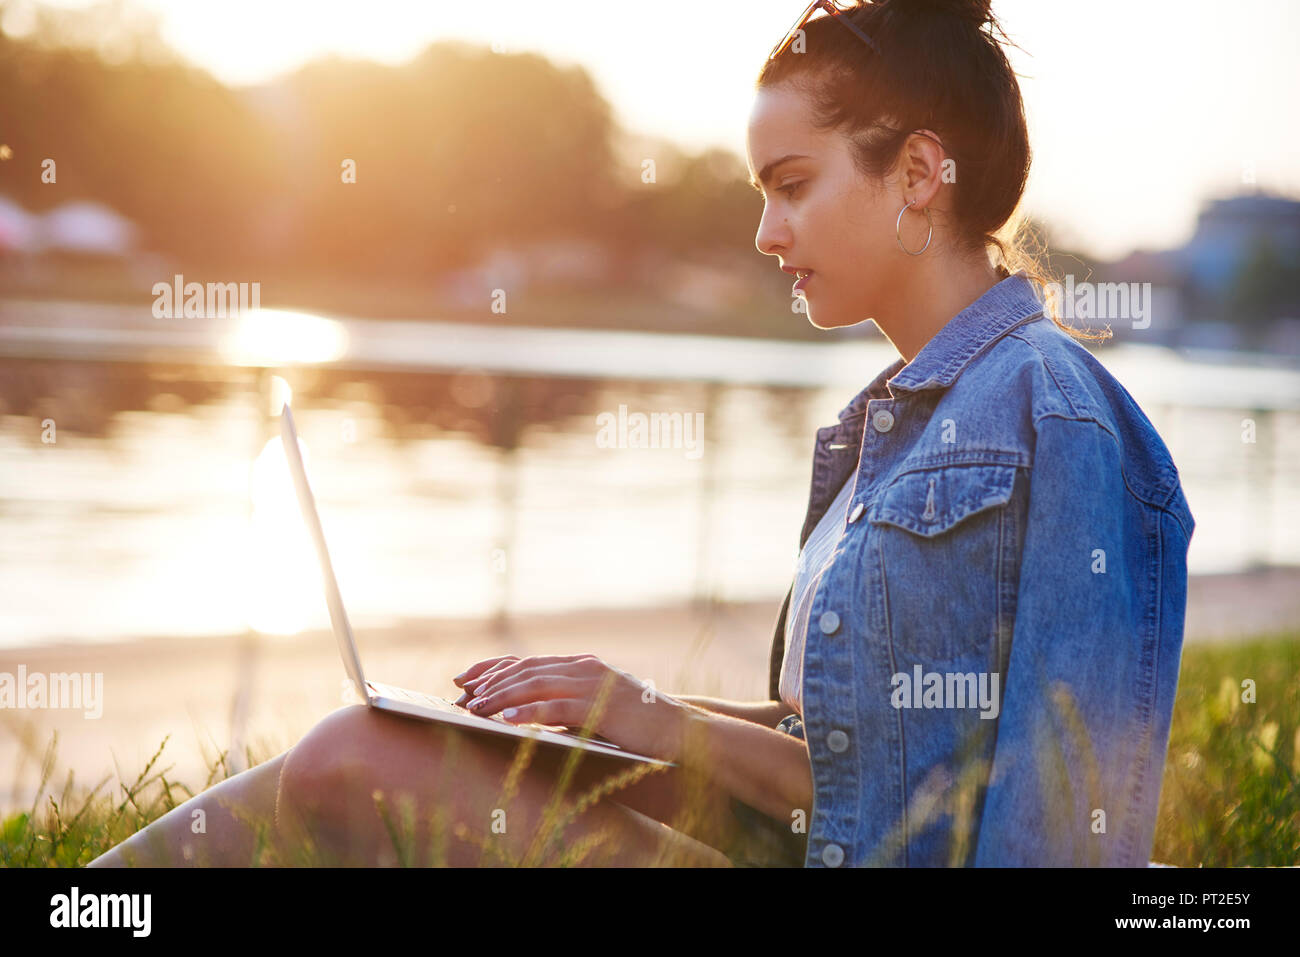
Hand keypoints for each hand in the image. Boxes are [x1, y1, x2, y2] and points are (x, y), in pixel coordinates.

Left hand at [450, 654, 690, 761]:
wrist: (678, 729)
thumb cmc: (635, 723)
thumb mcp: (595, 707)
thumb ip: (564, 703)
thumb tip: (523, 712)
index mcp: (580, 665)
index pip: (527, 662)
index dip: (493, 668)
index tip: (464, 678)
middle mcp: (583, 667)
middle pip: (526, 669)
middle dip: (490, 682)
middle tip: (462, 696)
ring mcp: (593, 684)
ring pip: (536, 684)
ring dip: (502, 696)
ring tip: (476, 708)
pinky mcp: (601, 705)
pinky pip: (558, 706)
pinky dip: (530, 710)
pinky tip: (509, 718)